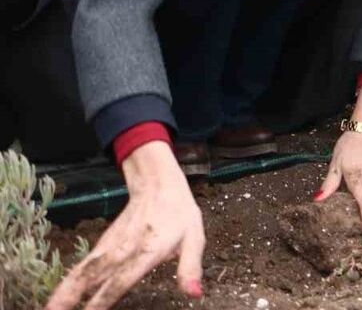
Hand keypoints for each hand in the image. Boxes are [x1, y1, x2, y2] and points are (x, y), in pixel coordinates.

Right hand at [46, 142, 204, 309]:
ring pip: (82, 272)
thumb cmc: (179, 214)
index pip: (120, 281)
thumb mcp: (195, 238)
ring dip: (64, 292)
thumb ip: (190, 268)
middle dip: (72, 298)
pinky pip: (82, 267)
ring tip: (48, 309)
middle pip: (92, 278)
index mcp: (146, 252)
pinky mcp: (102, 245)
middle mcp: (122, 251)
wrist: (158, 184)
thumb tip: (194, 294)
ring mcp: (109, 247)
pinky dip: (68, 282)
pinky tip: (59, 297)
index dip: (103, 300)